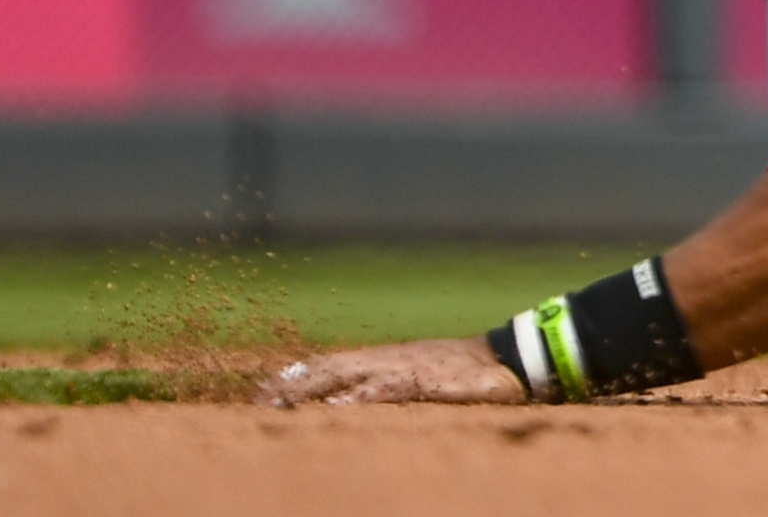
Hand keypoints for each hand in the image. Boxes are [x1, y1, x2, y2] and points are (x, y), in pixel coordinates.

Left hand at [258, 337, 521, 407]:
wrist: (512, 360)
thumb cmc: (467, 374)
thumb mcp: (425, 381)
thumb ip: (394, 389)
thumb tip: (361, 403)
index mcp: (387, 359)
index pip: (331, 364)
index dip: (297, 376)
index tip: (261, 391)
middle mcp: (390, 359)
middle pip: (330, 367)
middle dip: (292, 383)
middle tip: (255, 400)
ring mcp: (406, 367)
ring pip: (349, 374)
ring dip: (312, 388)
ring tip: (279, 403)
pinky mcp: (427, 379)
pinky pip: (386, 388)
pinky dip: (358, 397)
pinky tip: (335, 408)